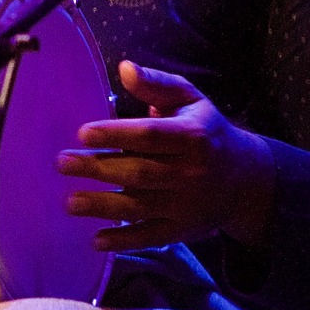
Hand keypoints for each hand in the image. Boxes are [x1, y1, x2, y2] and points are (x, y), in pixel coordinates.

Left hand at [56, 61, 276, 251]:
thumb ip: (157, 85)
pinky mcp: (183, 229)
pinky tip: (96, 241)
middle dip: (98, 170)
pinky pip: (151, 237)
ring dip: (102, 207)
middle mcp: (191, 172)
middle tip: (62, 164)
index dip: (116, 134)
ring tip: (69, 203)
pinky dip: (124, 241)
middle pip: (139, 172)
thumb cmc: (206, 131)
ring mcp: (187, 204)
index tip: (82, 133)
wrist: (247, 179)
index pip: (150, 135)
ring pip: (141, 207)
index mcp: (193, 136)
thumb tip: (125, 68)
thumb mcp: (190, 100)